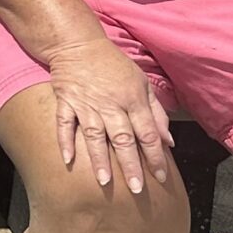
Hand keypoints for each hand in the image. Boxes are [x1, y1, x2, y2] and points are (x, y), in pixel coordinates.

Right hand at [42, 38, 175, 194]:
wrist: (77, 43)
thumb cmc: (113, 64)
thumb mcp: (142, 82)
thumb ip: (156, 112)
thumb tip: (168, 141)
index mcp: (133, 99)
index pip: (148, 133)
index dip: (156, 157)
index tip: (161, 177)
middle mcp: (111, 104)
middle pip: (123, 138)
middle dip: (131, 165)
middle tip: (137, 189)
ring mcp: (86, 103)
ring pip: (95, 135)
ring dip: (100, 159)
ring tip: (105, 181)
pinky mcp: (66, 101)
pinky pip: (64, 123)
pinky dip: (65, 141)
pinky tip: (68, 159)